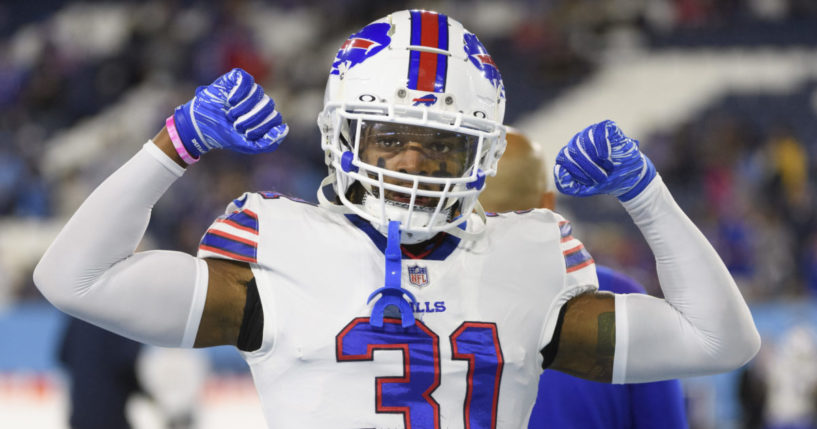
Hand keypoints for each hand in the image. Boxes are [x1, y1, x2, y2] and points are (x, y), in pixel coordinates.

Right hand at [172, 68, 288, 157]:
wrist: (201, 126)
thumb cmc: (226, 135)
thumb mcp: (248, 145)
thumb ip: (268, 142)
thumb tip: (284, 128)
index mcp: (264, 116)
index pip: (275, 118)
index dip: (262, 127)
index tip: (246, 134)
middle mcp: (259, 101)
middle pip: (269, 105)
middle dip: (252, 119)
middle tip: (237, 125)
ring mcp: (249, 89)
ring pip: (259, 93)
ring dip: (244, 108)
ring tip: (231, 115)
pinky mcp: (237, 78)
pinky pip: (247, 80)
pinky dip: (240, 92)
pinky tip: (231, 101)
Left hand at [553, 120, 654, 200]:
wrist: (629, 177)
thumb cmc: (605, 181)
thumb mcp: (584, 188)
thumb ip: (567, 185)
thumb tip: (558, 170)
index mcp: (570, 154)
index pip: (563, 159)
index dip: (576, 172)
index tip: (589, 182)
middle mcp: (578, 141)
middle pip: (573, 152)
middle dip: (588, 169)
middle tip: (601, 178)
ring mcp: (591, 132)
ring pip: (584, 142)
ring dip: (595, 161)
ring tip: (607, 169)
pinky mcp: (605, 127)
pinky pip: (599, 132)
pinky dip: (602, 146)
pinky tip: (606, 156)